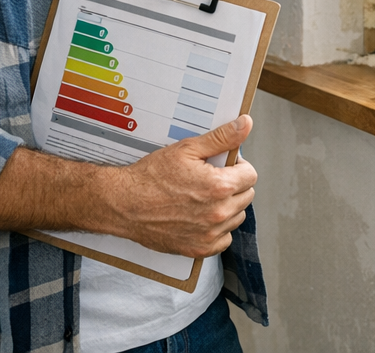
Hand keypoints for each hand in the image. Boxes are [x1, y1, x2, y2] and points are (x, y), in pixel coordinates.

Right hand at [114, 115, 256, 256]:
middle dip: (234, 185)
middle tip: (211, 179)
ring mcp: (208, 234)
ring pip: (236, 217)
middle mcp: (217, 213)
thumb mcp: (188, 148)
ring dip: (228, 206)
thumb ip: (222, 137)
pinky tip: (202, 216)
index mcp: (219, 187)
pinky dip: (218, 229)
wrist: (124, 204)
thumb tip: (246, 124)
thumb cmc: (152, 176)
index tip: (225, 166)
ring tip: (205, 197)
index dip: (238, 166)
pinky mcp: (198, 249)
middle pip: (246, 196)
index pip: (250, 175)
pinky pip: (224, 240)